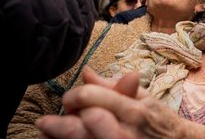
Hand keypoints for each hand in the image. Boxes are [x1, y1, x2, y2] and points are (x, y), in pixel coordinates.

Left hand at [36, 67, 204, 138]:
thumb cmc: (157, 121)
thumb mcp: (143, 99)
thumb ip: (113, 87)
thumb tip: (85, 72)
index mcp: (132, 110)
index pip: (91, 98)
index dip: (75, 96)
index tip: (72, 98)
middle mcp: (124, 133)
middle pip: (81, 125)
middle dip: (62, 121)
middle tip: (50, 120)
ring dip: (58, 137)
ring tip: (47, 132)